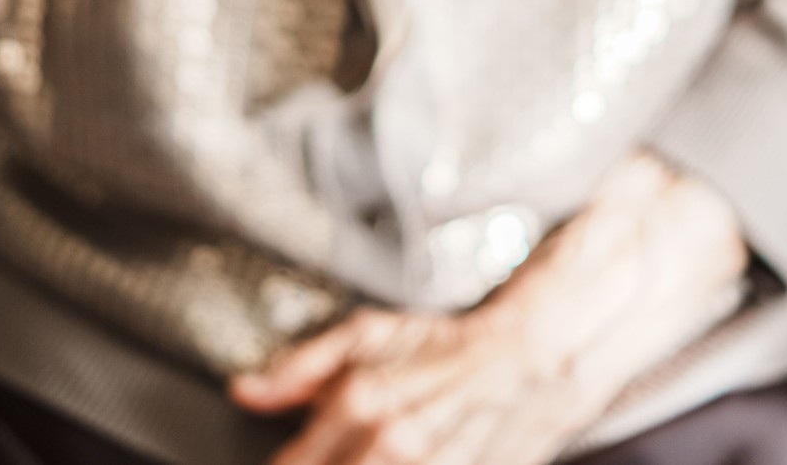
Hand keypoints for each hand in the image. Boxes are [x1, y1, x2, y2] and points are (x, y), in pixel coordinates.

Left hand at [228, 154, 746, 464]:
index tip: (270, 464)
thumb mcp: (371, 334)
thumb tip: (246, 390)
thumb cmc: (452, 343)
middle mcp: (398, 447)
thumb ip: (302, 365)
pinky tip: (389, 464)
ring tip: (353, 459)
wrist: (540, 357)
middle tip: (303, 463)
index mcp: (366, 403)